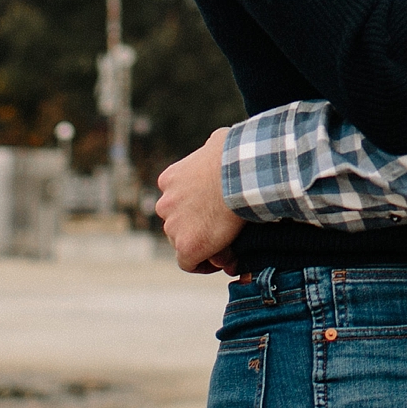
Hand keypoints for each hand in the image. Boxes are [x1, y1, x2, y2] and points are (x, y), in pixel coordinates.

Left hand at [156, 131, 241, 271]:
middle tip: (223, 236)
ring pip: (183, 243)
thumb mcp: (218, 142)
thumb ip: (212, 148)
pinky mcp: (186, 245)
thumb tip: (218, 141)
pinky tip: (221, 262)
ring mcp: (173, 225)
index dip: (196, 214)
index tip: (214, 219)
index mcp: (170, 180)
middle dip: (198, 231)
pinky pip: (189, 263)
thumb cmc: (236, 154)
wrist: (241, 174)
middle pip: (178, 224)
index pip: (177, 203)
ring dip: (202, 246)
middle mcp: (165, 203)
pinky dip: (203, 265)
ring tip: (227, 247)